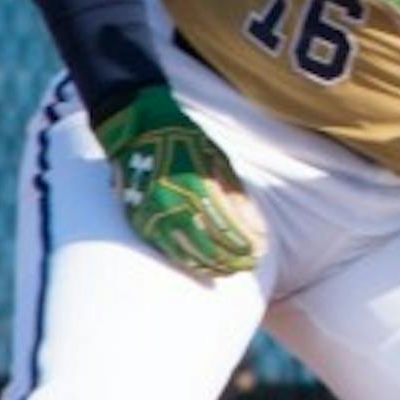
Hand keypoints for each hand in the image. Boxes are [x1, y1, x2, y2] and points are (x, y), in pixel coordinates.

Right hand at [92, 84, 262, 278]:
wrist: (139, 129)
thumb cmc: (186, 140)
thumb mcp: (217, 159)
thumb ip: (236, 195)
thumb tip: (257, 229)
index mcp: (197, 187)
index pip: (228, 228)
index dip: (246, 244)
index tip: (260, 251)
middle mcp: (176, 204)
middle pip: (212, 247)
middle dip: (234, 260)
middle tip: (250, 264)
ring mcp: (156, 215)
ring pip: (191, 255)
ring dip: (215, 266)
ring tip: (232, 270)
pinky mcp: (142, 221)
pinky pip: (170, 252)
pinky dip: (191, 263)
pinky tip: (206, 267)